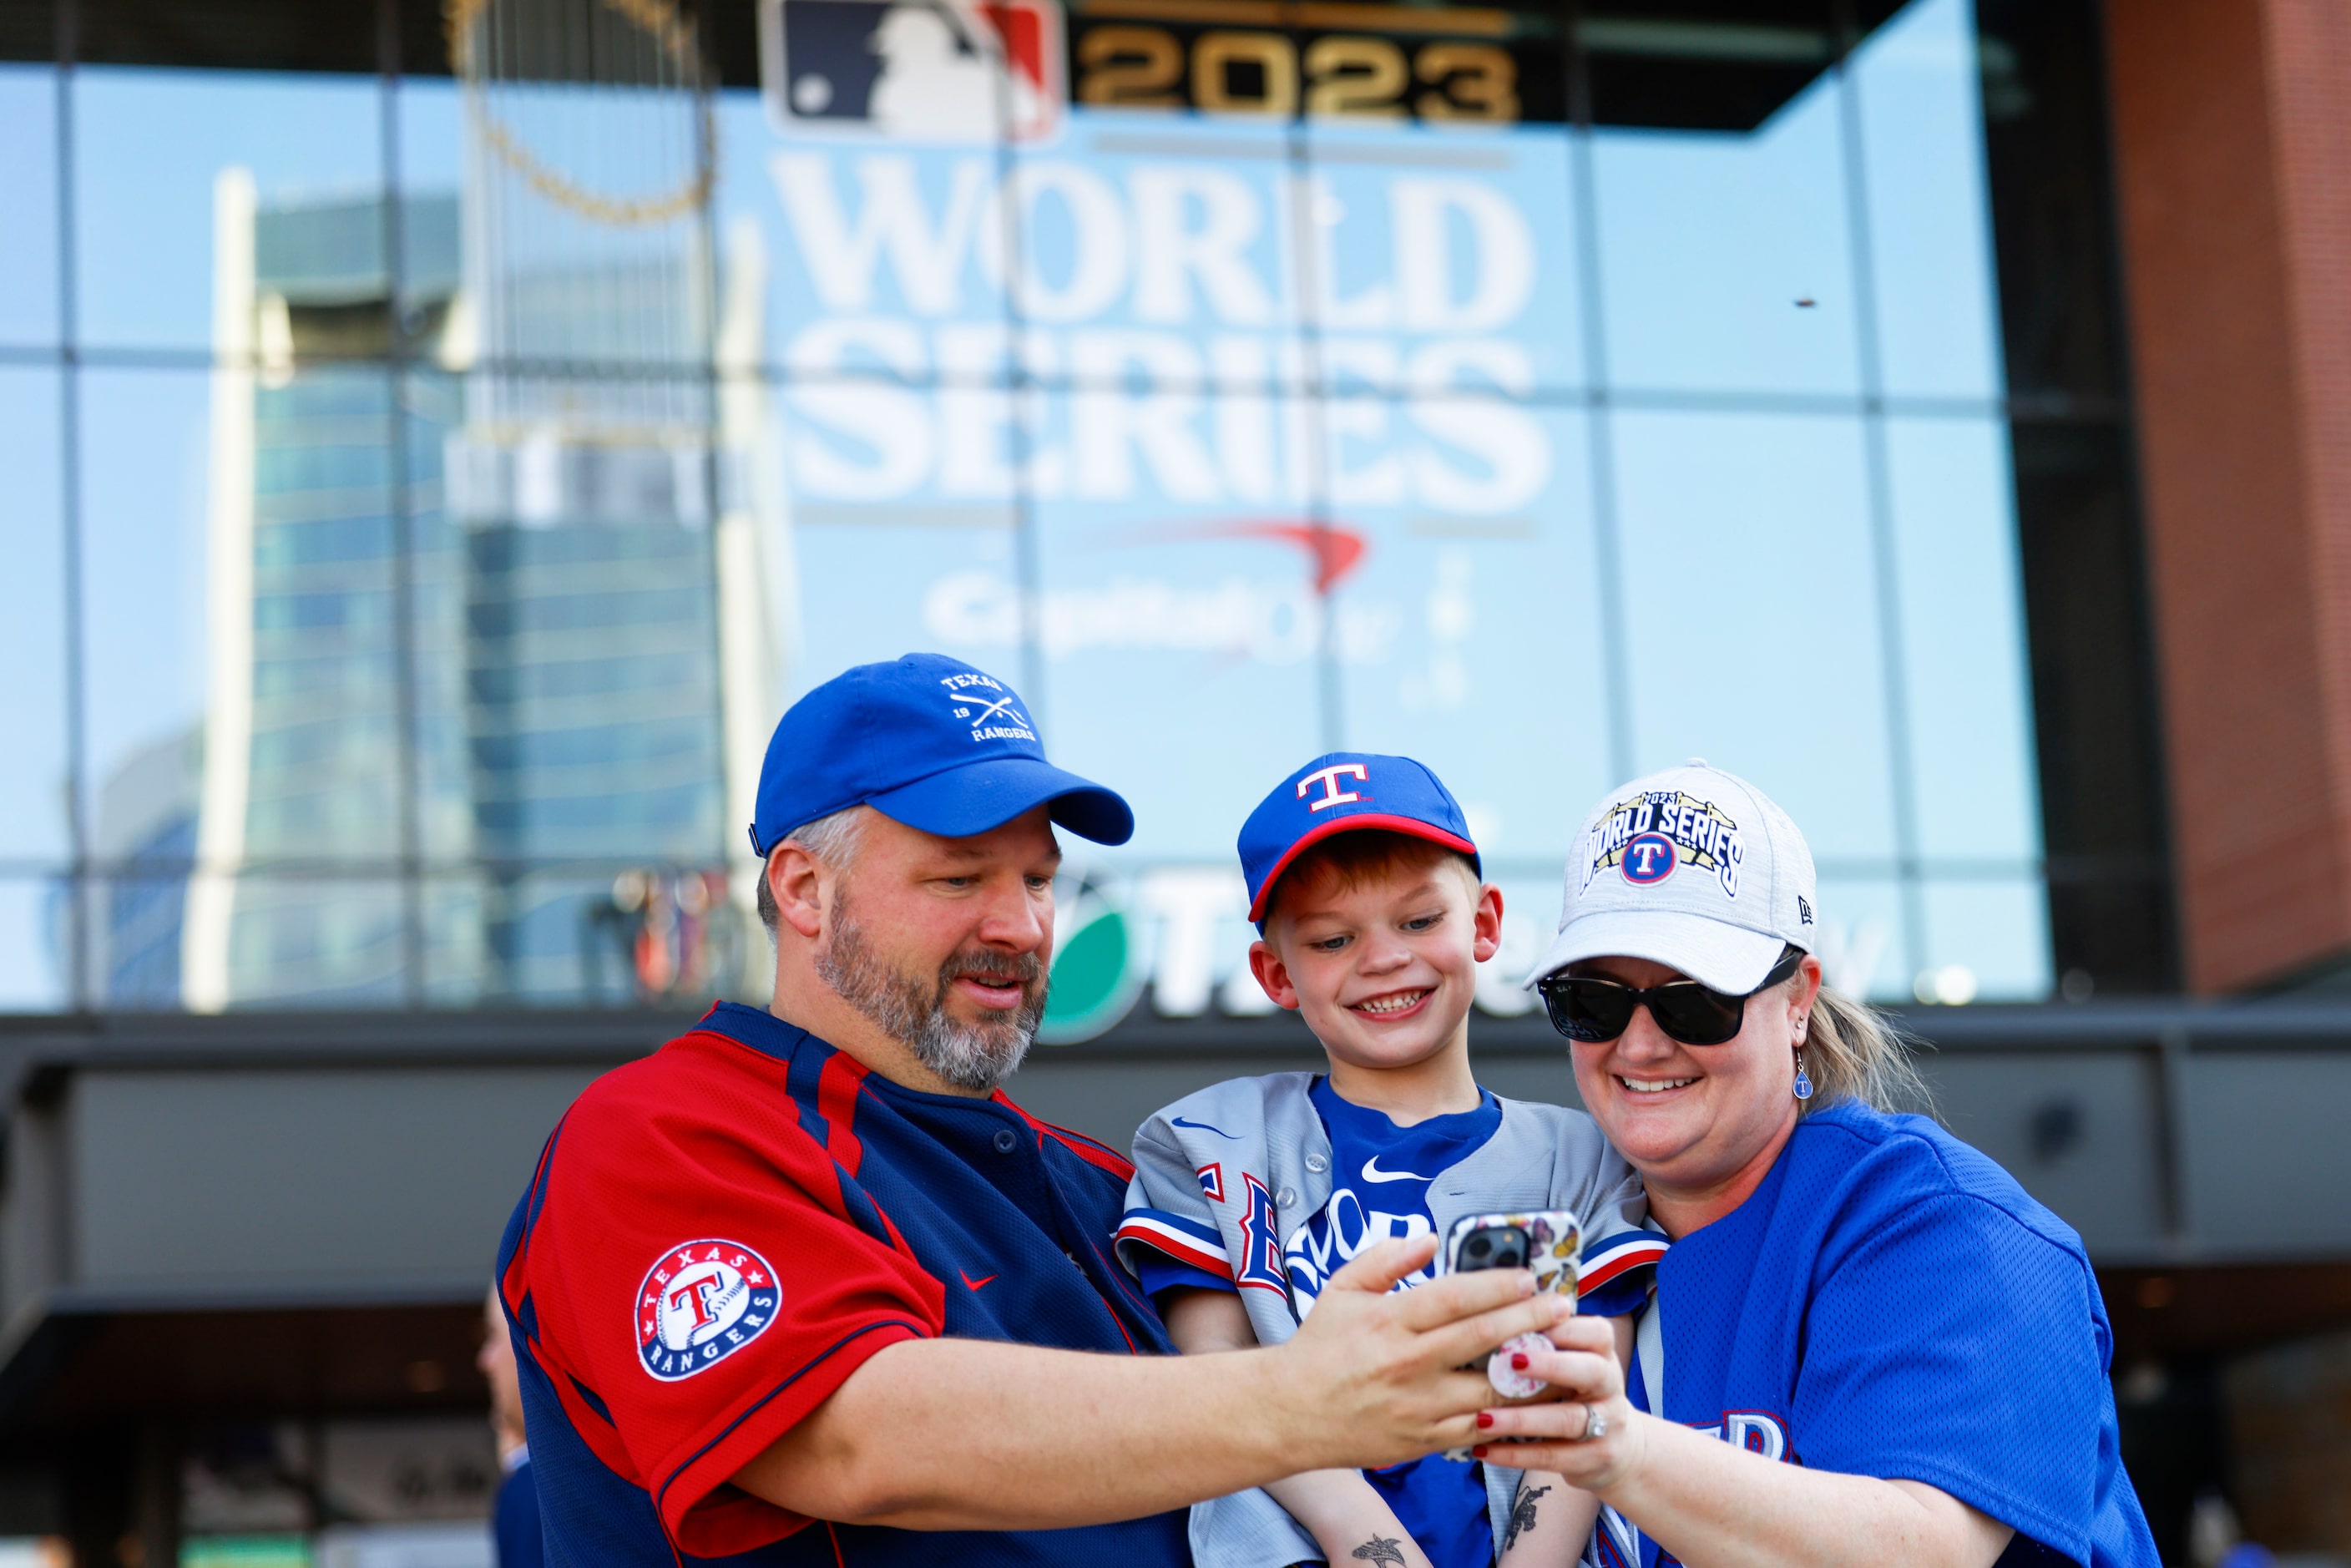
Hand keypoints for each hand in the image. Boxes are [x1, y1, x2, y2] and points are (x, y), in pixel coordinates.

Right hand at [1268, 1235, 1575, 1471]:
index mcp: (1388, 1321)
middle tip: (1563, 1305)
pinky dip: (1511, 1411)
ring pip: (1491, 1388)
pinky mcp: (1426, 1440)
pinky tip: (1533, 1395)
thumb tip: (1430, 1237)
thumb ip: (1386, 1259)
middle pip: (1483, 1337)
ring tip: (1560, 1350)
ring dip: (1532, 1369)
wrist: (1290, 1414)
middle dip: (1530, 1319)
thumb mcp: (1341, 1290)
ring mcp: (1419, 1406)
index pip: (1454, 1297)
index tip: (1528, 1275)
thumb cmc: (1319, 1346)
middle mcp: (1407, 1363)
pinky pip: (1481, 1426)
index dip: (1496, 1284)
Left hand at [1468, 1316, 1647, 1491]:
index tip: (1524, 1323)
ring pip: (1567, 1420)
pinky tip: (1483, 1449)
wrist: (1618, 1447)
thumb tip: (1490, 1312)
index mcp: (1603, 1354)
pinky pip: (1553, 1457)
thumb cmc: (1575, 1391)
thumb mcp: (1571, 1362)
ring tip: (1483, 1418)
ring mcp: (1608, 1425)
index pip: (1596, 1333)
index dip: (1565, 1328)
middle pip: (1590, 1372)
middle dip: (1551, 1366)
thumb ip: (1543, 1340)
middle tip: (1510, 1362)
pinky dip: (1515, 1455)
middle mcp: (1610, 1386)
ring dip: (1521, 1419)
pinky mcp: (1595, 1459)